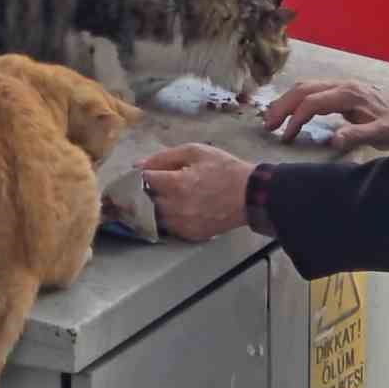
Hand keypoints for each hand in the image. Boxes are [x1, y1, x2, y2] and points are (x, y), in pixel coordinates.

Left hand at [137, 144, 253, 241]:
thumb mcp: (196, 152)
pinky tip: (180, 209)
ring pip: (155, 217)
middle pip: (146, 201)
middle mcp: (175, 208)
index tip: (149, 172)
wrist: (250, 195)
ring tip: (169, 197)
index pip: (144, 180)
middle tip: (159, 184)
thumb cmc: (224, 169)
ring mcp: (182, 224)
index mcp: (176, 184)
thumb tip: (138, 164)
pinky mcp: (190, 235)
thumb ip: (164, 157)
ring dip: (157, 207)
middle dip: (149, 191)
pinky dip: (169, 218)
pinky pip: (169, 228)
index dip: (144, 174)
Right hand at [262, 78, 388, 150]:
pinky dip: (295, 100)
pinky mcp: (339, 89)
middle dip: (282, 107)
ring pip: (304, 86)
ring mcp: (340, 84)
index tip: (286, 137)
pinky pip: (311, 90)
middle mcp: (342, 85)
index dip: (296, 118)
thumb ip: (358, 135)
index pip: (313, 102)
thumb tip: (333, 141)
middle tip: (267, 126)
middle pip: (303, 89)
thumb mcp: (381, 135)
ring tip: (271, 120)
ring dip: (286, 102)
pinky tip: (288, 112)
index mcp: (349, 94)